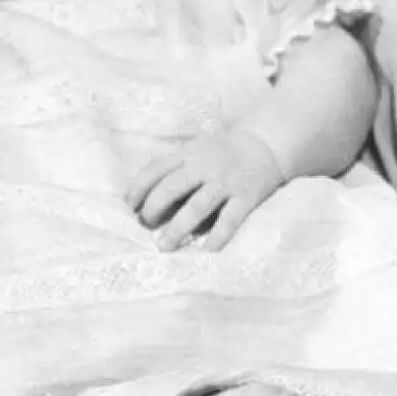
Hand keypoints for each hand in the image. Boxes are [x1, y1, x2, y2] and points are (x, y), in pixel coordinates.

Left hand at [129, 129, 284, 250]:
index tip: (130, 206)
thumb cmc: (224, 151)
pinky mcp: (245, 198)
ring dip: (176, 229)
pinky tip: (205, 251)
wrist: (266, 143)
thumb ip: (176, 167)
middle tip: (147, 225)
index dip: (137, 189)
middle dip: (153, 210)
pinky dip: (216, 238)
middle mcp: (204, 167)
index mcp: (189, 153)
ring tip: (163, 246)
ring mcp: (225, 183)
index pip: (154, 170)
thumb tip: (147, 197)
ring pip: (195, 209)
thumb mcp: (197, 148)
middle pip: (170, 189)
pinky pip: (228, 221)